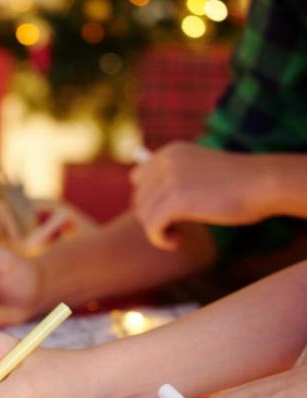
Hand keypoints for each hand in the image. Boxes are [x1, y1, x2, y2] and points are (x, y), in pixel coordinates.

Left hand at [131, 142, 274, 250]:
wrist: (263, 183)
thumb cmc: (238, 183)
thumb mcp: (199, 173)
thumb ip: (173, 181)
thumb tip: (144, 208)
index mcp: (170, 152)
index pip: (138, 179)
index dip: (150, 200)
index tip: (170, 212)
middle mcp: (165, 162)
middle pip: (139, 200)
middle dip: (154, 218)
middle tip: (175, 227)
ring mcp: (169, 180)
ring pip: (144, 215)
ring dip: (158, 231)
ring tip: (178, 235)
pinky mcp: (175, 200)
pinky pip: (152, 228)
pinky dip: (160, 239)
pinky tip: (177, 241)